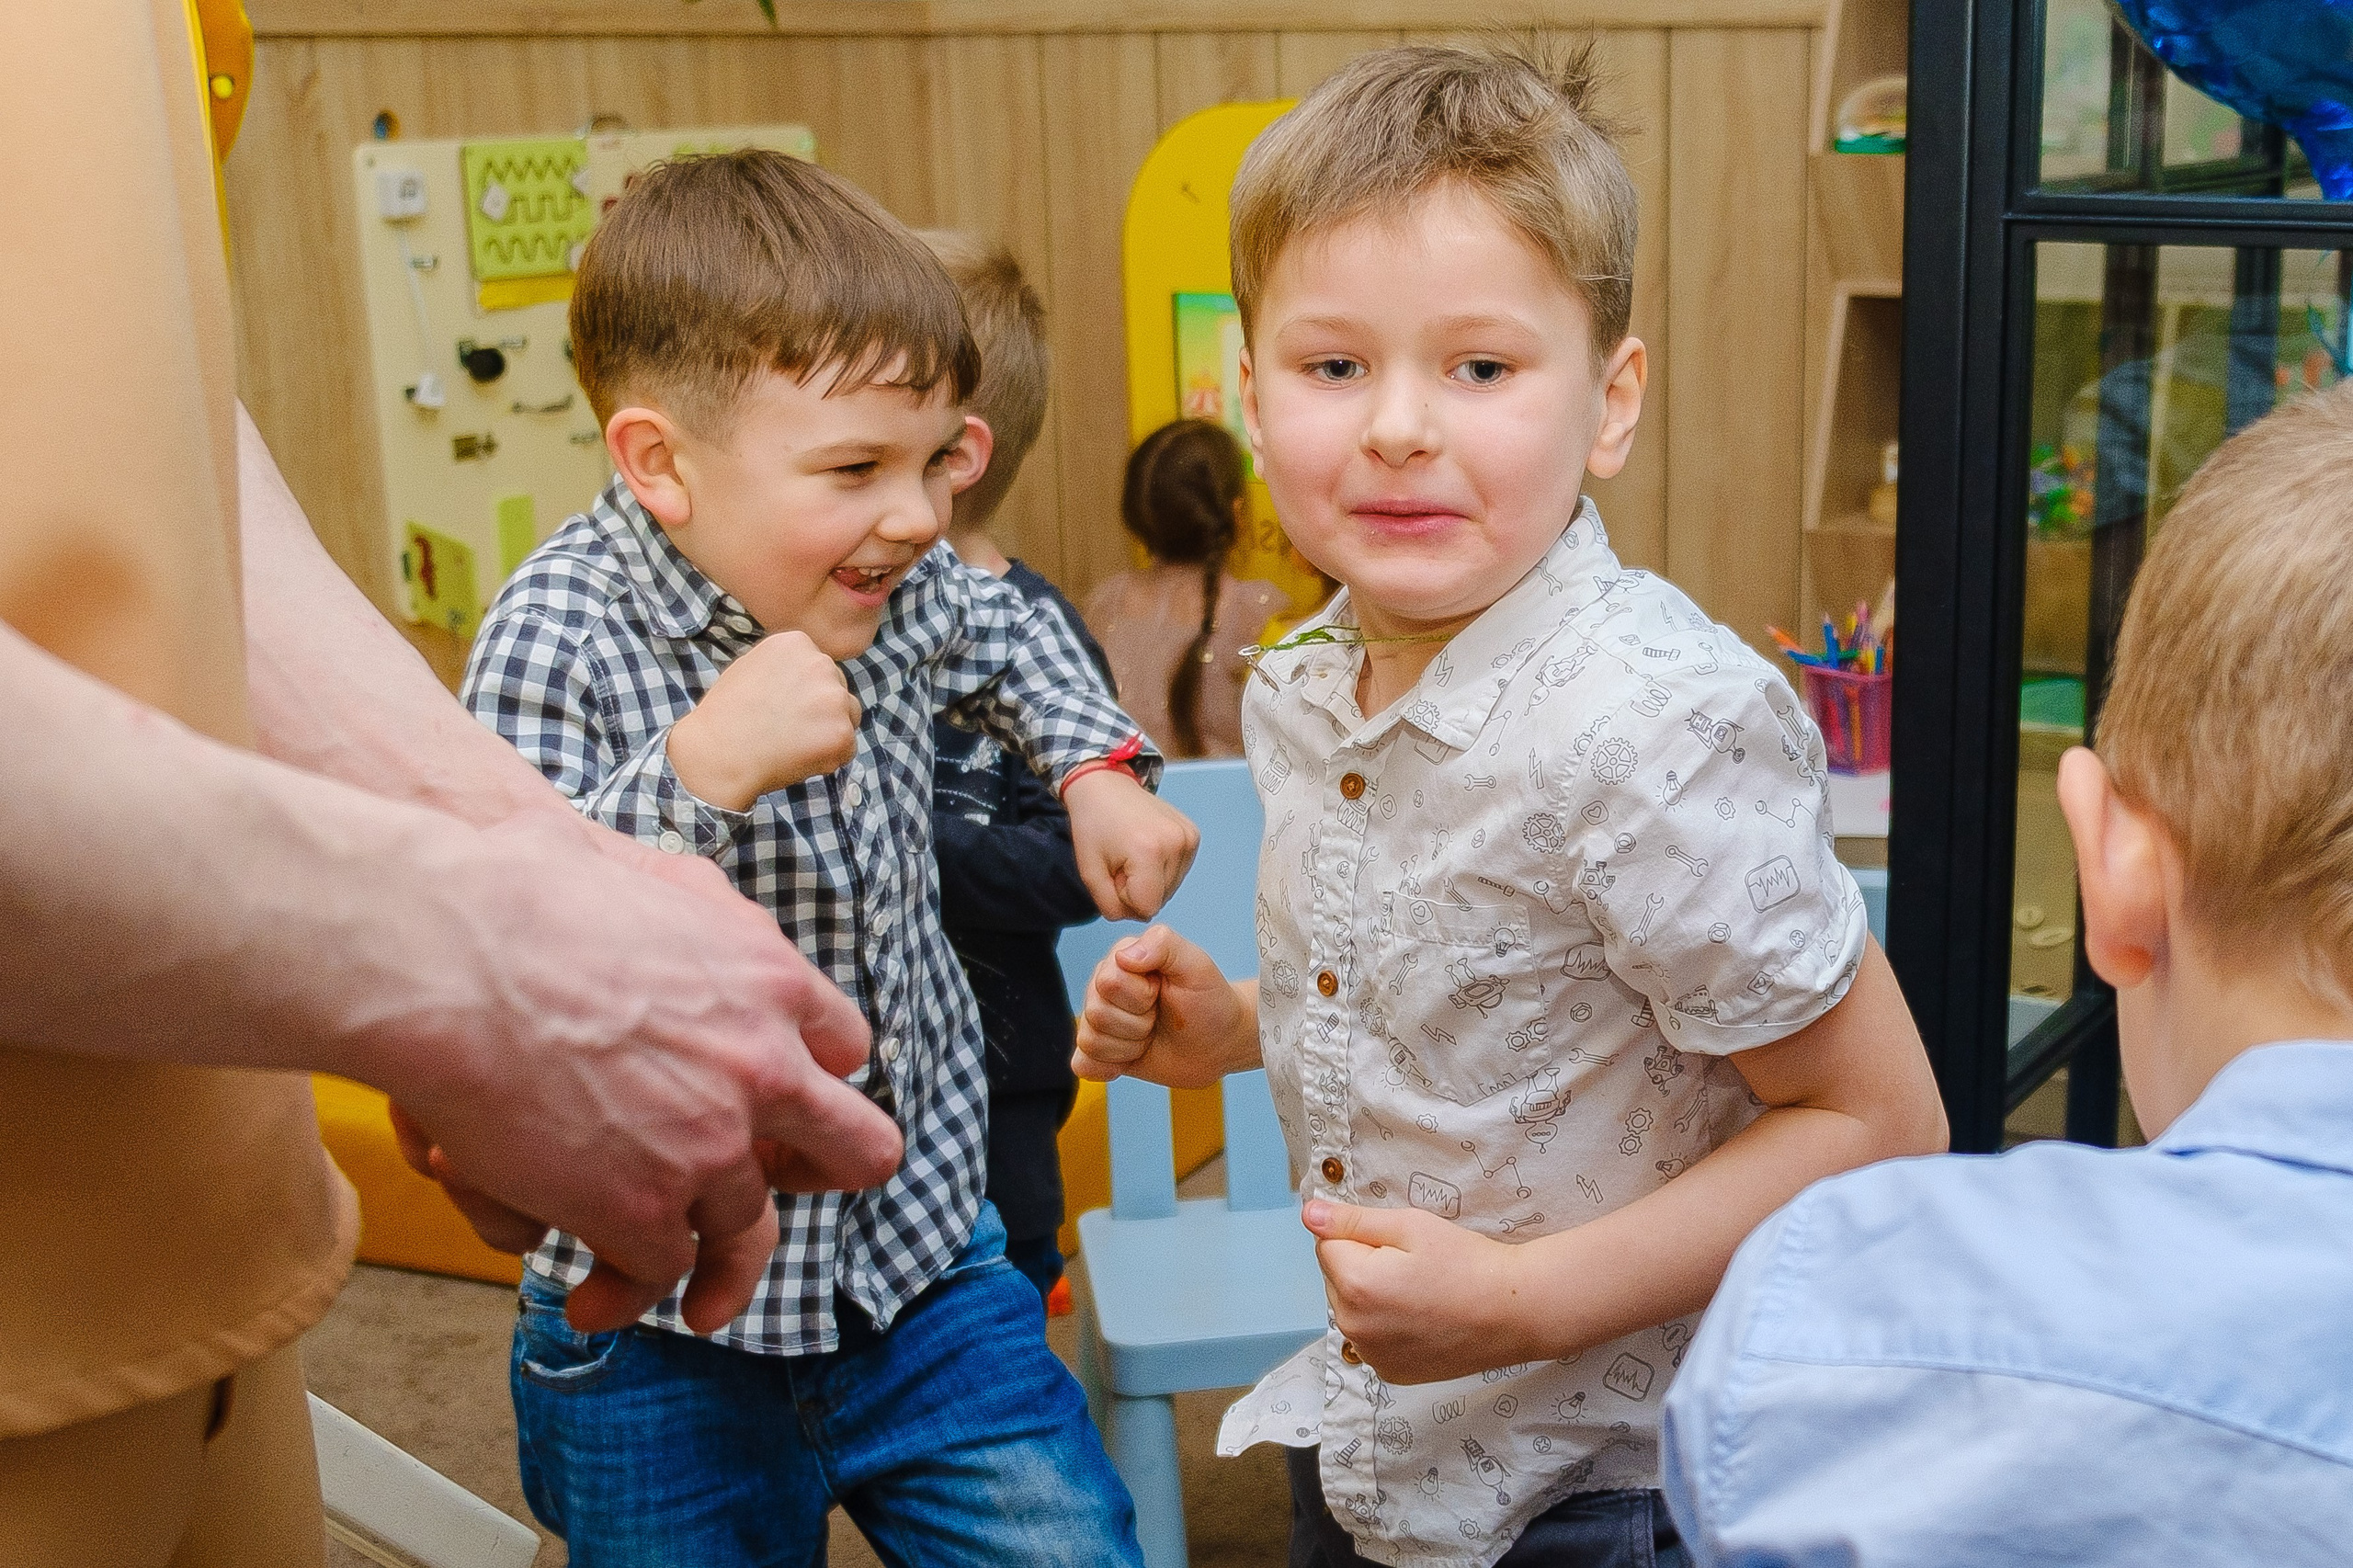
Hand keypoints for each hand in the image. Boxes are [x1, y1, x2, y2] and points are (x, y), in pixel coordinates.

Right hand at [367, 813, 903, 1334]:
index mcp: (773, 981)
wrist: (443, 953)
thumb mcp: (654, 877)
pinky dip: (628, 1278)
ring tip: (636, 1242)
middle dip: (824, 1175)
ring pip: (741, 1221)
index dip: (809, 1079)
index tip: (778, 1098)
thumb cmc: (520, 894)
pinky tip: (591, 1280)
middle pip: (855, 1152)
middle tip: (777, 1189)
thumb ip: (705, 916)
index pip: (845, 1050)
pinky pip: (662, 1268)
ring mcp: (710, 1147)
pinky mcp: (640, 1213)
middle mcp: (765, 1068)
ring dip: (693, 1229)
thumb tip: (708, 912)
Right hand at [666, 631, 861, 811]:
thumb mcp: (751, 667)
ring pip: (848, 716)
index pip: (820, 668)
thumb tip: (807, 677)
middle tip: (788, 728)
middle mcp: (821, 663)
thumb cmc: (726, 715)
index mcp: (797, 642)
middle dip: (821, 709)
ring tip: (792, 743)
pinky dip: (829, 758)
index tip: (784, 706)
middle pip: (837, 689)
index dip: (804, 692)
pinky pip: (847, 747)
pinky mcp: (841, 731)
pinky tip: (798, 757)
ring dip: (829, 731)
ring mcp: (834, 697)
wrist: (718, 752)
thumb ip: (786, 666)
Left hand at [1064, 768, 1199, 919]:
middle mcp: (1177, 844)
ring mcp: (1189, 838)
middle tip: (1122, 860)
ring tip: (1134, 852)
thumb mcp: (1090, 874)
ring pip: (1171, 888)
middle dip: (1138, 888)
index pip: (1146, 908)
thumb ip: (1112, 907)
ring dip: (1150, 879)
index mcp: (1149, 852)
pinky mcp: (1194, 834)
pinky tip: (1148, 847)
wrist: (1106, 786)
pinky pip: (1179, 871)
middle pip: (1160, 899)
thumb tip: (1140, 915)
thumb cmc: (1093, 827)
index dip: (1125, 896)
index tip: (1114, 870)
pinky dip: (1162, 867)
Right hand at [1073, 924, 1254, 1087]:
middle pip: (1096, 1013)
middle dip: (1138, 1024)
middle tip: (1158, 1016)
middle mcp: (1104, 986)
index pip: (1108, 982)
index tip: (1162, 992)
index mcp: (1121, 958)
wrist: (1220, 1043)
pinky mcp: (1101, 1051)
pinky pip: (1083, 1064)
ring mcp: (1100, 1019)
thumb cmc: (1209, 1001)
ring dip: (1130, 1046)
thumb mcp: (1196, 965)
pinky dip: (1108, 1067)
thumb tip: (1124, 955)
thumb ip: (1163, 944)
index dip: (1140, 997)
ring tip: (1151, 1034)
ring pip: (1090, 1041)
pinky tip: (1132, 1059)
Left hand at [1304, 1199, 1531, 1384]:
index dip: (1359, 1235)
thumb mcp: (1410, 1226)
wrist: (1514, 1312)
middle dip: (1360, 1266)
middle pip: (1335, 1279)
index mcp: (1354, 1284)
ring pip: (1351, 1309)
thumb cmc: (1465, 1260)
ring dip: (1370, 1297)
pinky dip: (1385, 1326)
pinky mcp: (1389, 1373)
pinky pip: (1370, 1338)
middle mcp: (1353, 1326)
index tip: (1398, 1242)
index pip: (1326, 1244)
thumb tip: (1308, 1214)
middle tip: (1412, 1266)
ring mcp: (1371, 1355)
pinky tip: (1421, 1318)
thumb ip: (1352, 1221)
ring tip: (1419, 1292)